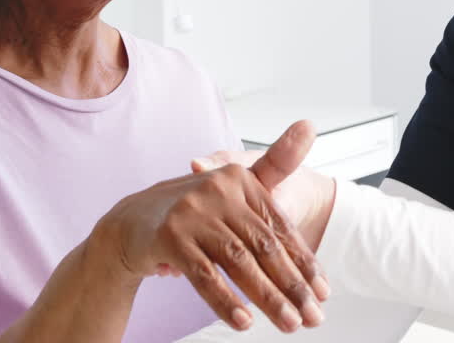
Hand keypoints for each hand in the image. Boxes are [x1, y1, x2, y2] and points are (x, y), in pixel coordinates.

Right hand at [95, 121, 328, 332]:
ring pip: (240, 262)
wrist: (130, 222)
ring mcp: (193, 212)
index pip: (279, 226)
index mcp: (240, 177)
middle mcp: (218, 188)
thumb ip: (273, 180)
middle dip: (293, 286)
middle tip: (314, 317)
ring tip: (290, 323)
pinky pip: (205, 274)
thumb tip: (310, 130)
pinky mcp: (170, 236)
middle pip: (265, 245)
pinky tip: (244, 321)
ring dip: (268, 298)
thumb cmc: (193, 212)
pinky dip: (225, 300)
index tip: (322, 292)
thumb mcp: (232, 195)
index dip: (304, 262)